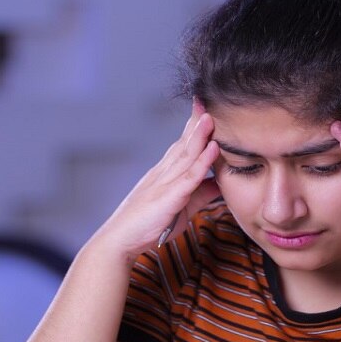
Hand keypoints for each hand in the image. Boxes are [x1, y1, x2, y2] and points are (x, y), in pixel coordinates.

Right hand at [95, 99, 220, 260]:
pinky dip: (202, 161)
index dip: (194, 128)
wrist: (120, 242)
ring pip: (187, 154)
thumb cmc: (148, 226)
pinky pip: (189, 177)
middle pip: (184, 143)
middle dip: (196, 121)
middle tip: (207, 99)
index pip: (182, 146)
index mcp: (165, 174)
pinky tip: (213, 147)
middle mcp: (163, 173)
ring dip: (200, 134)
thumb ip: (201, 194)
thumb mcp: (182, 208)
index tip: (205, 109)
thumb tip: (220, 184)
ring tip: (211, 115)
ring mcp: (165, 183)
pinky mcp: (169, 197)